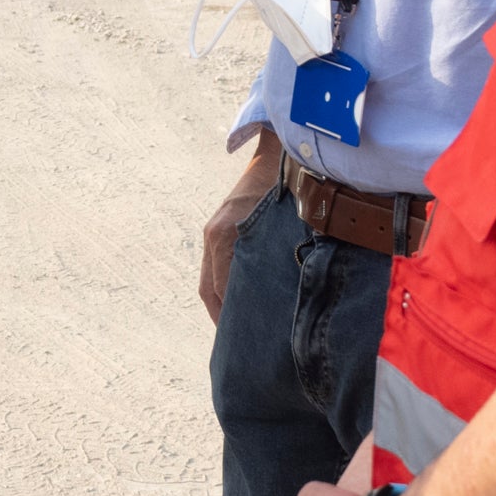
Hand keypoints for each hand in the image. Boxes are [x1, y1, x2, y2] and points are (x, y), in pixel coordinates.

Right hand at [200, 130, 282, 320]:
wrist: (277, 153)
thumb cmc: (286, 190)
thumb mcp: (282, 227)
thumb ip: (275, 258)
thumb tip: (279, 296)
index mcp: (225, 237)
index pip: (220, 290)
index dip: (229, 318)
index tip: (241, 339)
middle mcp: (214, 234)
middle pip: (209, 289)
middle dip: (221, 317)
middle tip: (239, 343)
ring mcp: (214, 229)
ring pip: (210, 279)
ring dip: (221, 303)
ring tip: (239, 326)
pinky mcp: (220, 226)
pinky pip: (215, 265)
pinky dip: (223, 286)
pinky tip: (240, 298)